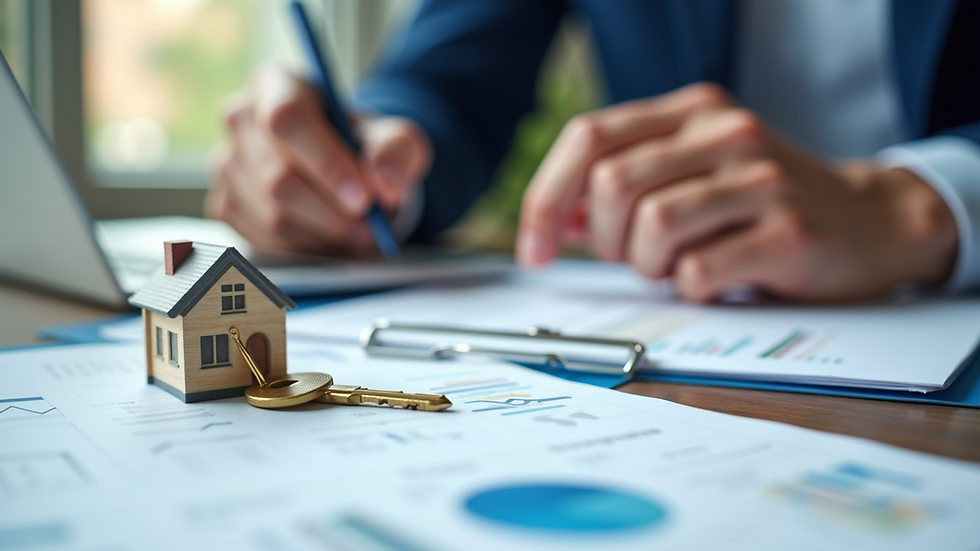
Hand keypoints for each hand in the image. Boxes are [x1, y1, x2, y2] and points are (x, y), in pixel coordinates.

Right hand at [207, 65, 430, 254]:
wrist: (340, 168)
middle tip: (370, 224)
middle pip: (278, 177)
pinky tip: (327, 234)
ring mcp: (226, 163)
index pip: (287, 119)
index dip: (326, 163)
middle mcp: (240, 118)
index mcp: (276, 84)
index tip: (363, 197)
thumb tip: (387, 182)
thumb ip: (397, 151)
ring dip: (323, 233)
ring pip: (272, 215)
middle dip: (332, 211)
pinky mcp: (224, 203)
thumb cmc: (360, 144)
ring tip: (357, 230)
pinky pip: (263, 239)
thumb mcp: (394, 138)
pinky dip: (304, 246)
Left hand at [517, 83, 957, 301]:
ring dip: (648, 265)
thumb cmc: (763, 204)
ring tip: (678, 266)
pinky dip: (691, 288)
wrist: (869, 221)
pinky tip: (717, 278)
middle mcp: (724, 133)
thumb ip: (626, 187)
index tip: (535, 248)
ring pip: (652, 226)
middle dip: (606, 240)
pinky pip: (697, 272)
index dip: (546, 198)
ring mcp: (760, 179)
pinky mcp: (787, 232)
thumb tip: (560, 221)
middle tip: (633, 258)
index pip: (588, 138)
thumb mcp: (692, 176)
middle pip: (612, 185)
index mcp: (691, 112)